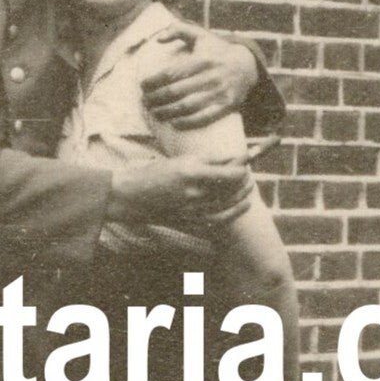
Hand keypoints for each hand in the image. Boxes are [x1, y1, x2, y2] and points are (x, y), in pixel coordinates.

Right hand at [108, 156, 251, 226]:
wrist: (131, 197)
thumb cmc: (155, 173)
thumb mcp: (182, 160)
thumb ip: (210, 158)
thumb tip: (234, 157)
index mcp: (192, 174)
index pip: (231, 174)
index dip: (242, 168)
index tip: (244, 161)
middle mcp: (194, 195)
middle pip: (232, 190)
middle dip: (243, 180)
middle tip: (246, 172)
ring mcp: (193, 211)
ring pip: (229, 205)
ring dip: (242, 195)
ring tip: (248, 186)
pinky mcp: (191, 223)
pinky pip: (220, 220)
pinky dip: (234, 213)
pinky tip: (243, 205)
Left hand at [140, 24, 259, 128]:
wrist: (248, 65)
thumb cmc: (217, 51)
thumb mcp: (200, 36)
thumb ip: (178, 30)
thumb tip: (157, 39)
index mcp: (201, 60)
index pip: (171, 73)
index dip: (153, 82)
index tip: (142, 86)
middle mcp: (210, 76)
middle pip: (175, 92)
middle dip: (156, 99)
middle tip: (145, 101)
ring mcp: (219, 92)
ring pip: (187, 107)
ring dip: (167, 112)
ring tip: (155, 113)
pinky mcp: (226, 105)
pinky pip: (204, 118)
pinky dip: (188, 123)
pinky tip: (174, 124)